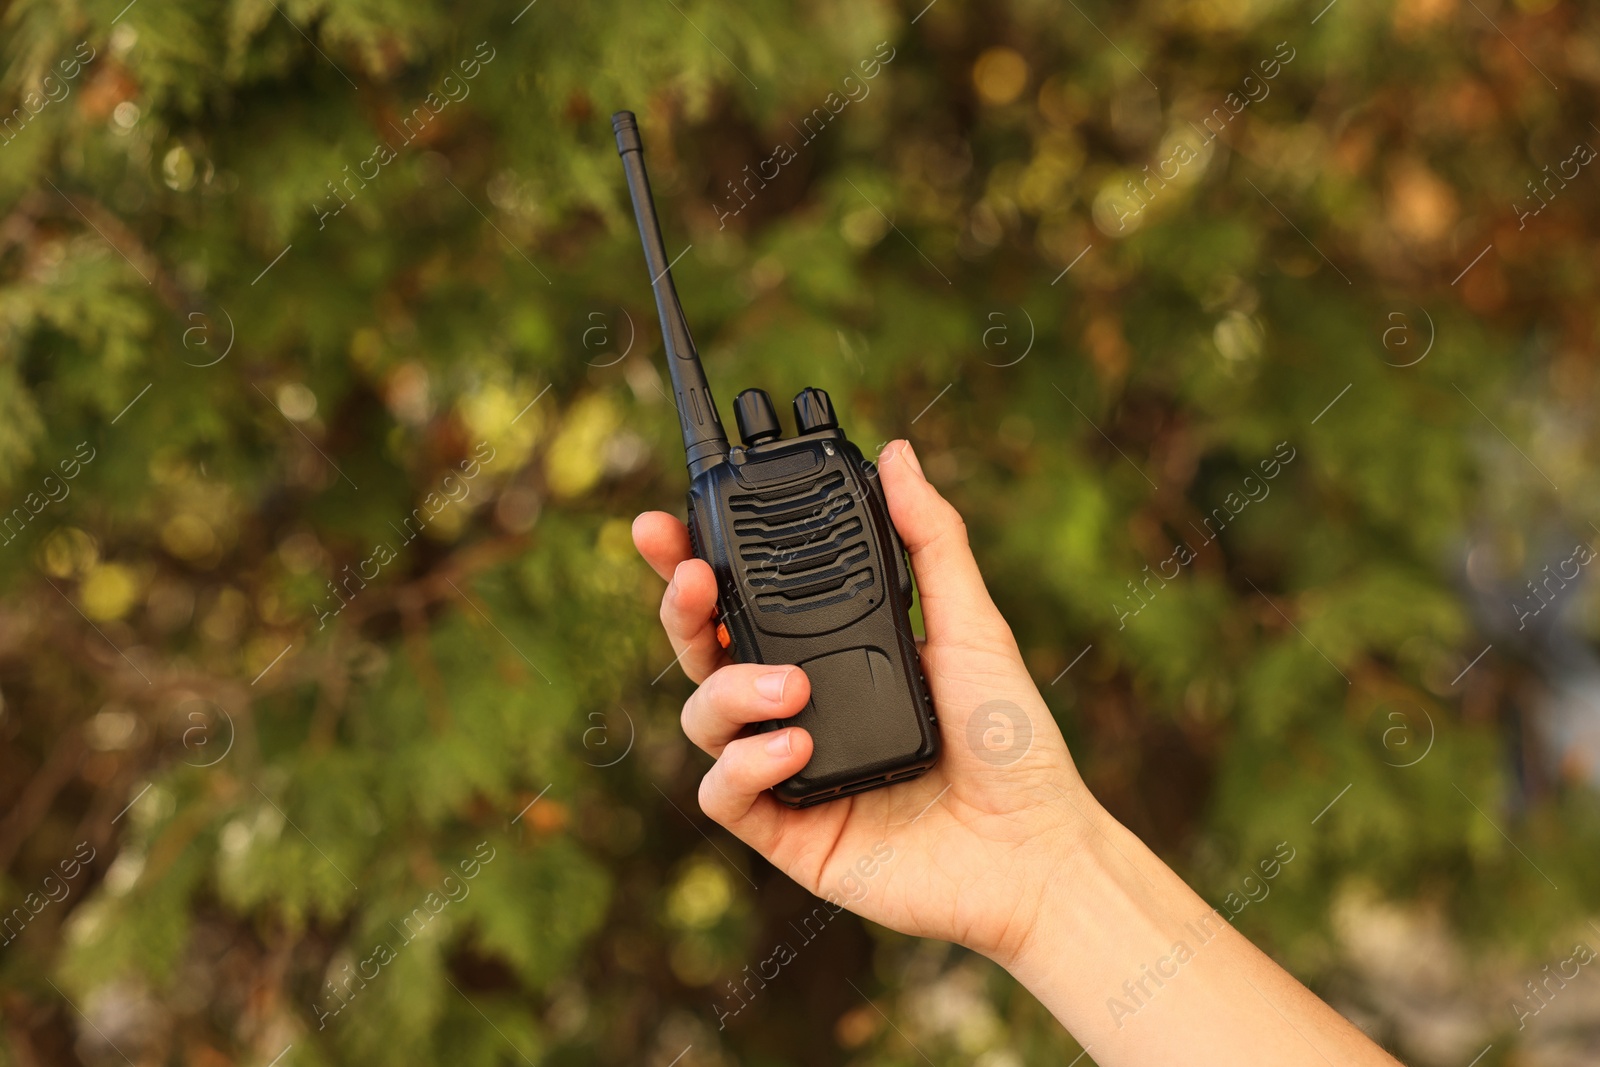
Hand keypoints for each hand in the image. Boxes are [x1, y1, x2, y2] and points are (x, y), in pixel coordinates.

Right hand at [633, 439, 1097, 964]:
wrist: (1036, 852)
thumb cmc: (1013, 741)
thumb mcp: (972, 625)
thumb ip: (932, 540)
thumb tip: (900, 454)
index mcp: (831, 653)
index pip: (746, 598)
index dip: (695, 560)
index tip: (667, 524)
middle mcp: (798, 705)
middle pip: (701, 648)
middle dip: (678, 607)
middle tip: (691, 577)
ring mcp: (786, 768)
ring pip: (701, 716)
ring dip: (726, 690)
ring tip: (790, 691)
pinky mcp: (786, 830)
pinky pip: (721, 795)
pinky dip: (743, 765)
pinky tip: (795, 747)